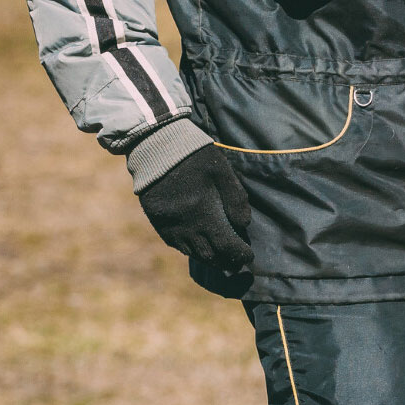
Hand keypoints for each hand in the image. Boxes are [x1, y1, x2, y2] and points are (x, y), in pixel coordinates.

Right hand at [137, 144, 253, 273]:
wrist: (156, 144)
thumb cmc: (195, 156)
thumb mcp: (223, 172)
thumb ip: (236, 199)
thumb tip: (244, 225)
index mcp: (202, 212)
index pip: (226, 246)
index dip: (240, 254)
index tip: (248, 256)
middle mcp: (184, 224)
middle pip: (208, 255)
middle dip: (226, 260)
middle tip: (237, 259)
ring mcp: (168, 224)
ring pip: (190, 252)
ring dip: (208, 258)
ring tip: (221, 256)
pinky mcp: (156, 219)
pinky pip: (174, 243)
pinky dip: (189, 248)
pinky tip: (199, 245)